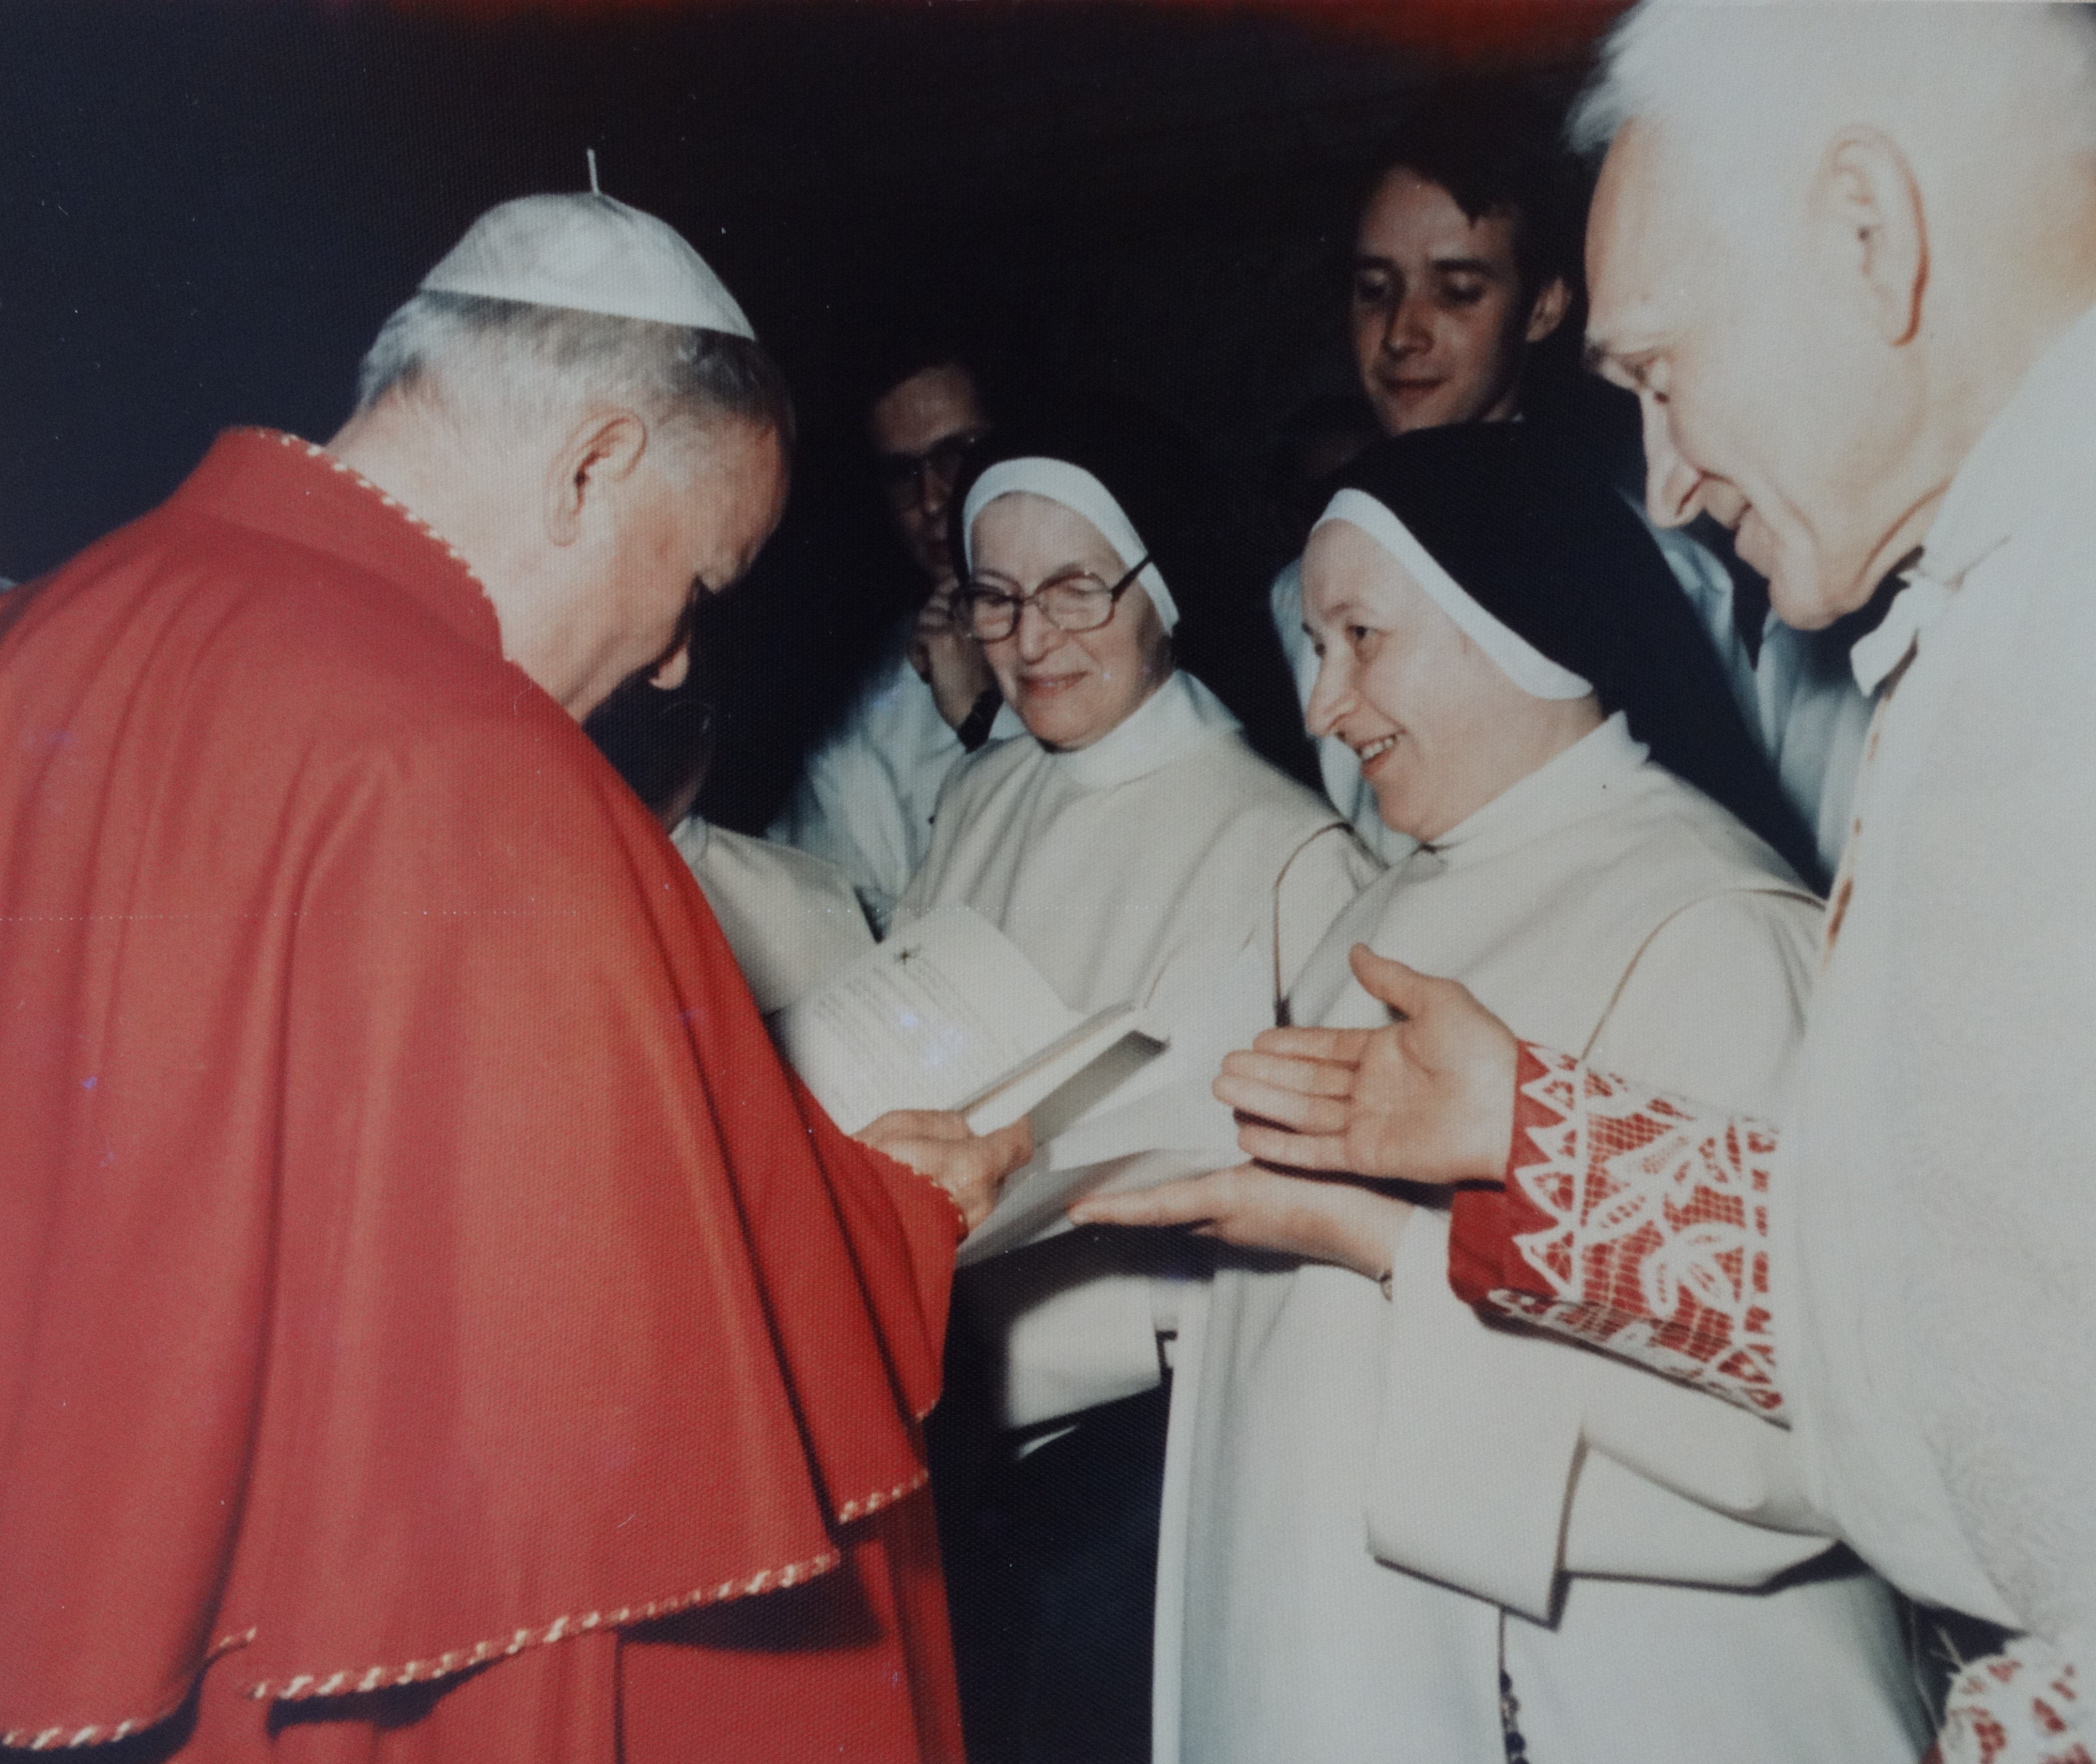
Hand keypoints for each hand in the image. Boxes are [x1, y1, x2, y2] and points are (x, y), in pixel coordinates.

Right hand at [857, 1111, 1033, 1235]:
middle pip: (997, 1169)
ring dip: (963, 1179)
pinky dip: (950, 1201)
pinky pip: (963, 1213)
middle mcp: (979, 1202)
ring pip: (980, 1193)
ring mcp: (968, 1227)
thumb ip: (941, 1123)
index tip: (1011, 1121)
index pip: (1016, 1145)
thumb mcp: (898, 1127)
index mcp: (973, 1167)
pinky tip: (923, 1193)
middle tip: (949, 1144)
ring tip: (927, 1171)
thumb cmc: (866, 1177)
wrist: (844, 1225)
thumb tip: (964, 1129)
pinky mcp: (953, 1242)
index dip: (1014, 1129)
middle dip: (981, 1155)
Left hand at [908, 589, 999, 731]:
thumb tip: (941, 601)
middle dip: (928, 624)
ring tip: (931, 664)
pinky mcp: (942, 640)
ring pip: (923, 616)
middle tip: (933, 650)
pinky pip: (916, 634)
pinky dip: (915, 654)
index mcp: (986, 614)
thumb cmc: (980, 686)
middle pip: (935, 600)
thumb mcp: (976, 648)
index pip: (954, 584)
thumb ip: (964, 623)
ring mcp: (958, 625)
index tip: (941, 620)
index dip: (941, 596)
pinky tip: (927, 672)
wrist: (980, 715)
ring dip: (920, 641)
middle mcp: (975, 613)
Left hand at [1069, 1163, 1409, 1283]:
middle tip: (1095, 1190)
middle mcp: (1227, 1225)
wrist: (1379, 1231)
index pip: (1155, 1208)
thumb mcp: (1283, 1159)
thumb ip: (1247, 1139)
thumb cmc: (1339, 1192)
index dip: (1116, 1209)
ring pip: (1189, 1216)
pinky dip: (1195, 1194)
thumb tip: (1222, 1113)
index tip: (1079, 1211)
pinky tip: (1201, 1172)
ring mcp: (1245, 1231)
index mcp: (1226, 1204)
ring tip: (1132, 1177)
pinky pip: (1215, 1212)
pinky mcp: (1263, 1228)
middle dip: (1130, 1205)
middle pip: (1165, 1216)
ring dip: (1160, 1200)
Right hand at [1211, 946, 1518, 1185]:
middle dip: (1264, 1074)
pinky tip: (1249, 1134)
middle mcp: (1372, 1090)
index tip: (1255, 1041)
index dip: (1290, 1045)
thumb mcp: (1437, 998)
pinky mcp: (1369, 1157)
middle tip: (1223, 1068)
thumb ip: (1391, 978)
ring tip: (1224, 1091)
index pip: (1326, 1048)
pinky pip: (1316, 1151)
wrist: (1511, 1107)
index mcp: (1387, 1054)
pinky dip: (1282, 1146)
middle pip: (1305, 1081)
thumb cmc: (1483, 1051)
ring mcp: (1368, 1125)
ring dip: (1262, 1103)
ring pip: (1302, 1112)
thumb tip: (1357, 951)